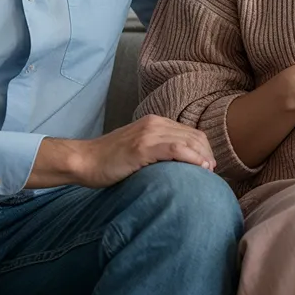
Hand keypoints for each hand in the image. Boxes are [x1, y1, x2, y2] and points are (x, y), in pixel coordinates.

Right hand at [28, 115, 216, 189]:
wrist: (83, 161)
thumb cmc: (109, 161)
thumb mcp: (138, 149)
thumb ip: (157, 149)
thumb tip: (179, 165)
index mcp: (154, 122)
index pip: (190, 132)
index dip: (203, 149)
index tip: (209, 165)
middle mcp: (154, 123)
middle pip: (193, 136)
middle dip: (207, 153)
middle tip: (211, 171)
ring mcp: (148, 134)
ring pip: (188, 141)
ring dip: (203, 157)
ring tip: (208, 172)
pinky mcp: (142, 147)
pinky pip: (176, 149)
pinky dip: (192, 158)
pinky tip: (200, 168)